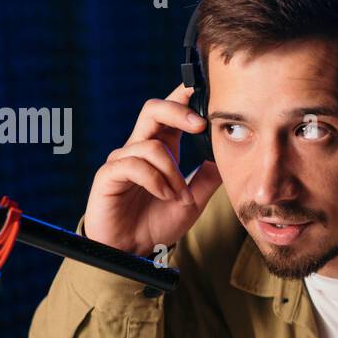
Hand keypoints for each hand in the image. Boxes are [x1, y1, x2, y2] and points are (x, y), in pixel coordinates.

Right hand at [83, 84, 222, 254]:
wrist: (132, 251)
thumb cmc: (158, 222)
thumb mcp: (194, 200)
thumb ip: (208, 177)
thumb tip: (229, 155)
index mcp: (161, 148)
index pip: (170, 112)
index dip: (184, 96)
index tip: (203, 87)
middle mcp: (139, 148)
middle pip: (153, 109)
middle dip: (178, 111)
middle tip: (201, 125)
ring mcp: (122, 160)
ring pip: (151, 145)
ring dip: (173, 172)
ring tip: (180, 196)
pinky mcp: (108, 176)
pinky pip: (133, 165)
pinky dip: (156, 181)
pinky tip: (165, 196)